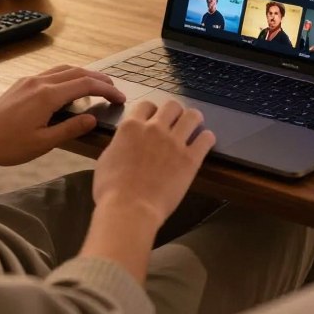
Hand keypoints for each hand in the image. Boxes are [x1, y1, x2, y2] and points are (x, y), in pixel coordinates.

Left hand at [0, 65, 125, 166]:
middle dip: (99, 78)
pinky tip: (69, 89)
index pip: (86, 84)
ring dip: (83, 75)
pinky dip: (67, 77)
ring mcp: (28, 81)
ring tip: (97, 86)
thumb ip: (70, 129)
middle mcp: (39, 82)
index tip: (120, 97)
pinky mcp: (21, 85)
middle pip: (77, 72)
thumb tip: (92, 118)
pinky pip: (50, 74)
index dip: (107, 89)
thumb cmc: (6, 145)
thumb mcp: (43, 143)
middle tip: (114, 89)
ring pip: (63, 70)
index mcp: (47, 95)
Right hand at [92, 100, 214, 228]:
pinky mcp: (191, 159)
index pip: (146, 105)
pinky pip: (206, 138)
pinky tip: (204, 142)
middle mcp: (154, 128)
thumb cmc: (111, 188)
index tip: (154, 118)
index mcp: (131, 126)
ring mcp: (174, 142)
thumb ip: (120, 144)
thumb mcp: (107, 158)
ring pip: (192, 116)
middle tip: (175, 122)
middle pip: (172, 105)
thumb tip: (126, 142)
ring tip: (194, 126)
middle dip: (175, 112)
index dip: (152, 111)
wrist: (129, 208)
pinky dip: (206, 138)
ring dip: (193, 119)